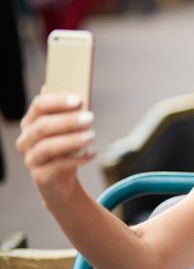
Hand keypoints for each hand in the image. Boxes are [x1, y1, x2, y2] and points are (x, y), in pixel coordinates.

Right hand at [15, 88, 95, 205]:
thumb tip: (67, 86)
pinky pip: (57, 166)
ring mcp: (31, 158)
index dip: (58, 101)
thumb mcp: (68, 130)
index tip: (78, 99)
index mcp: (31, 122)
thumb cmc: (66, 149)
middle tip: (90, 118)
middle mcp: (26, 139)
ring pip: (48, 146)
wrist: (62, 182)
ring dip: (72, 140)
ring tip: (92, 136)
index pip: (39, 106)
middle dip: (68, 121)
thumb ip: (68, 111)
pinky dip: (77, 159)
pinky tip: (92, 153)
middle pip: (43, 126)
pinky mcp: (40, 176)